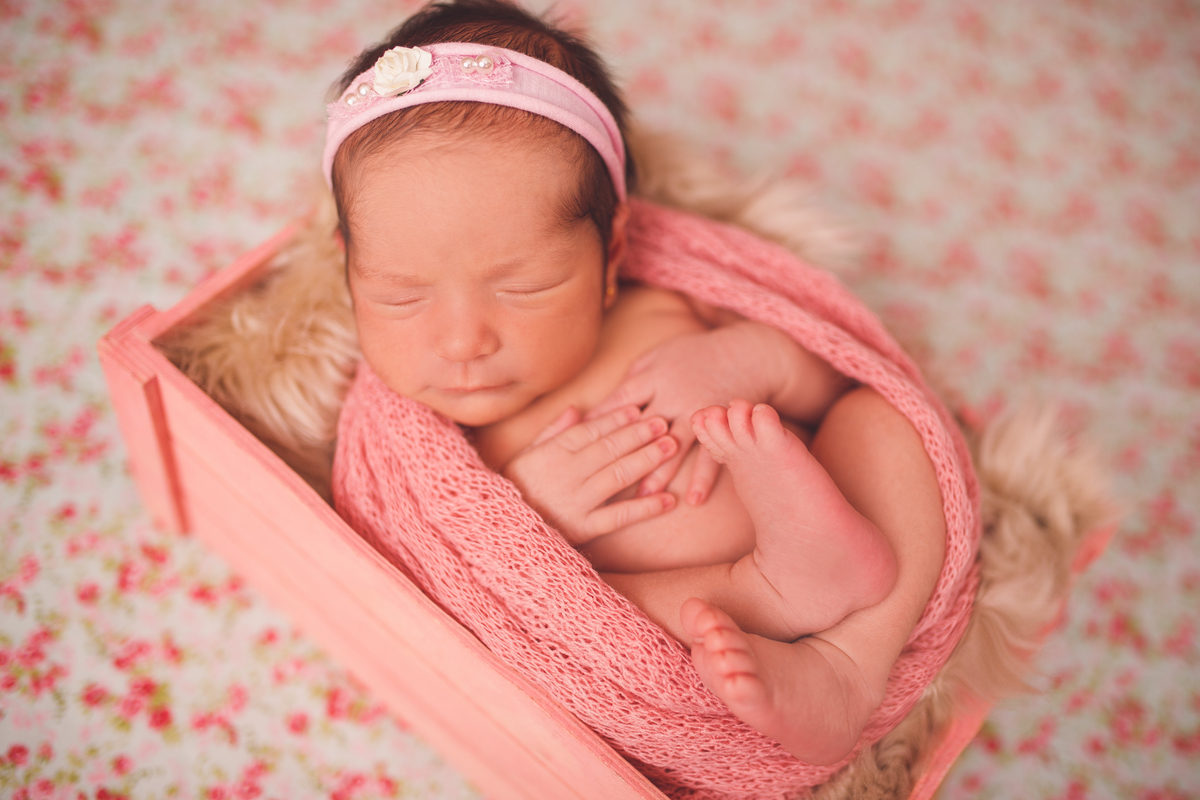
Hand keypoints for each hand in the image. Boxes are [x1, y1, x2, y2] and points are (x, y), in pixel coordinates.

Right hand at [502, 404, 678, 545]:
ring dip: (646, 460)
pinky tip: (668, 500)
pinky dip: (645, 508)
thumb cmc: (514, 489)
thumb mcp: (526, 455)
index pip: (590, 430)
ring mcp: (576, 501)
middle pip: (608, 449)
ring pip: (617, 476)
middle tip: (664, 422)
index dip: (616, 419)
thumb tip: (577, 409)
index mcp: (552, 453)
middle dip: (638, 434)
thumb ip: (552, 432)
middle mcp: (566, 474)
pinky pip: (618, 516)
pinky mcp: (583, 528)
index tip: (639, 408)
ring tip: (671, 447)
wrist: (497, 532)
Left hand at [588, 324, 777, 503]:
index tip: (580, 445)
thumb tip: (609, 404)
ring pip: (674, 447)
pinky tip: (695, 499)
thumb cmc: (695, 353)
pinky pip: (712, 454)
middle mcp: (672, 396)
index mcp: (653, 378)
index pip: (620, 403)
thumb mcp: (659, 354)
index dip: (600, 424)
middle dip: (623, 456)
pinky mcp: (720, 424)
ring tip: (644, 499)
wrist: (746, 353)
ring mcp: (697, 411)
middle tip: (603, 483)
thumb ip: (634, 377)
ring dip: (660, 474)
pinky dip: (704, 478)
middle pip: (643, 430)